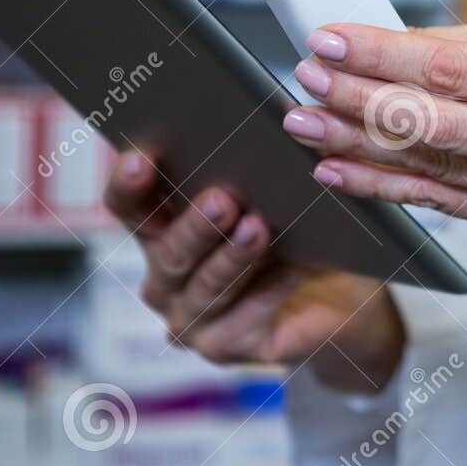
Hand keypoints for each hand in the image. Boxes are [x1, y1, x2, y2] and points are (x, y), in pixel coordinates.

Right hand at [103, 151, 405, 393]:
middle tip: (222, 198)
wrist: (338, 293)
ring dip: (231, 257)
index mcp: (161, 230)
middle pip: (167, 251)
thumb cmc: (296, 231)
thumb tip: (274, 118)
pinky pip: (246, 316)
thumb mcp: (275, 191)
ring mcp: (190, 318)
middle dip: (195, 225)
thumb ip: (260, 161)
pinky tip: (297, 264)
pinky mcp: (225, 347)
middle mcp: (164, 278)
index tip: (141, 158)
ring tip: (258, 228)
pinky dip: (273, 287)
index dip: (128, 183)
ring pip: (204, 287)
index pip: (128, 205)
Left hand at [282, 22, 466, 236]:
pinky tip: (334, 169)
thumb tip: (382, 45)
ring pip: (425, 168)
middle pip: (432, 125)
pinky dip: (379, 186)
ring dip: (353, 145)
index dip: (383, 55)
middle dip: (357, 101)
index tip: (330, 39)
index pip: (453, 70)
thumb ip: (465, 48)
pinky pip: (434, 202)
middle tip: (305, 80)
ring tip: (301, 122)